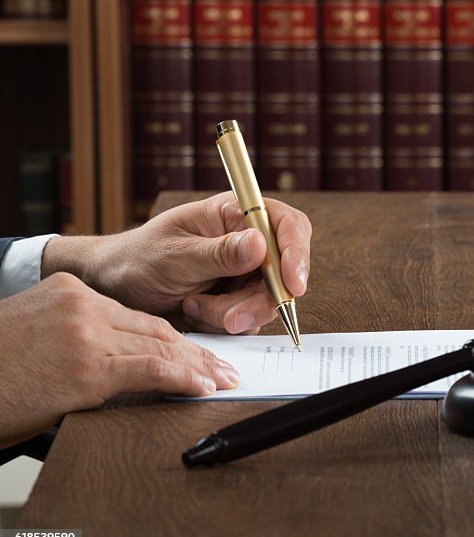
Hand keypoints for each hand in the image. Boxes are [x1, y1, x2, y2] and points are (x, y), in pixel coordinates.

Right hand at [0, 273, 238, 447]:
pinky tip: (203, 387)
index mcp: (68, 292)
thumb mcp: (32, 334)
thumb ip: (73, 335)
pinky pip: (150, 370)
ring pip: (159, 345)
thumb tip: (111, 361)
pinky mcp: (87, 368)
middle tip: (223, 366)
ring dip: (198, 366)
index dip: (170, 335)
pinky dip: (183, 378)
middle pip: (154, 326)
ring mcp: (86, 334)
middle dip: (194, 350)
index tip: (194, 349)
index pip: (134, 314)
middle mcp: (81, 304)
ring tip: (223, 379)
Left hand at [43, 193, 311, 333]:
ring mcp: (247, 271)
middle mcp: (249, 240)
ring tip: (193, 306)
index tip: (292, 285)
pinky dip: (224, 323)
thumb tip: (260, 243)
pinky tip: (195, 312)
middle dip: (259, 299)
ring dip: (233, 313)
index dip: (296, 253)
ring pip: (268, 300)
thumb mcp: (174, 255)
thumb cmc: (138, 258)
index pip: (286, 226)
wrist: (115, 287)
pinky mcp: (240, 298)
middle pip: (284, 271)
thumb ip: (218, 252)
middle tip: (229, 318)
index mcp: (236, 214)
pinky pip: (252, 319)